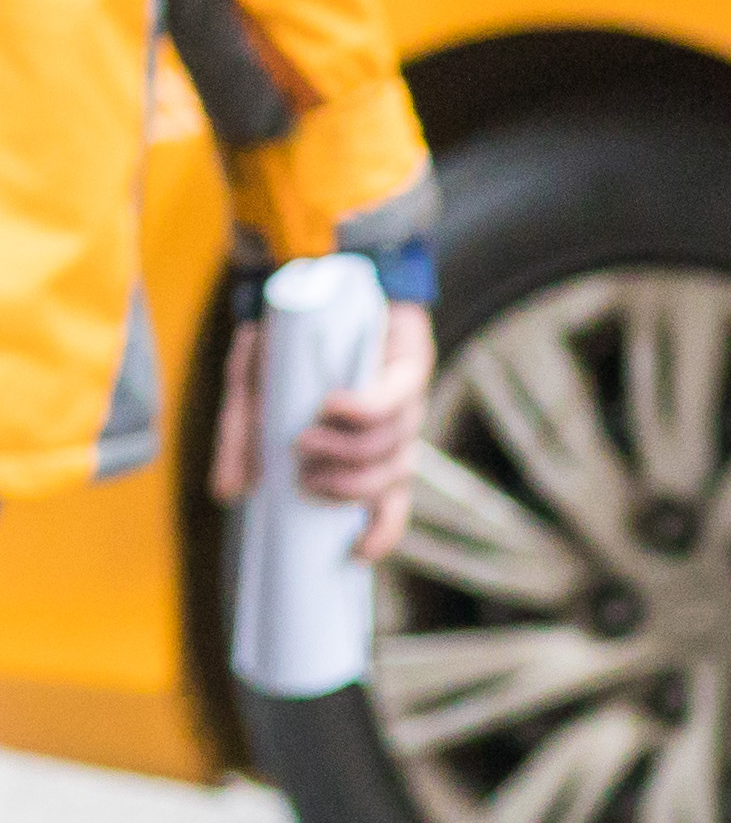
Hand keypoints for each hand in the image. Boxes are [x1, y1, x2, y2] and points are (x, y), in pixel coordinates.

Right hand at [211, 295, 437, 558]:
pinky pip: (394, 398)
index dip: (383, 532)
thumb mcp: (252, 394)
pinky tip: (333, 406)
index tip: (354, 553)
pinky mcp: (410, 362)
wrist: (304, 269)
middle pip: (392, 480)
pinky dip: (362, 409)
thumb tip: (228, 495)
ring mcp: (407, 397)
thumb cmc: (283, 339)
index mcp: (366, 447)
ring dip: (350, 454)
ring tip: (305, 441)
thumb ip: (242, 440)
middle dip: (348, 488)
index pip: (390, 503)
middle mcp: (395, 428)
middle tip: (304, 476)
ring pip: (394, 445)